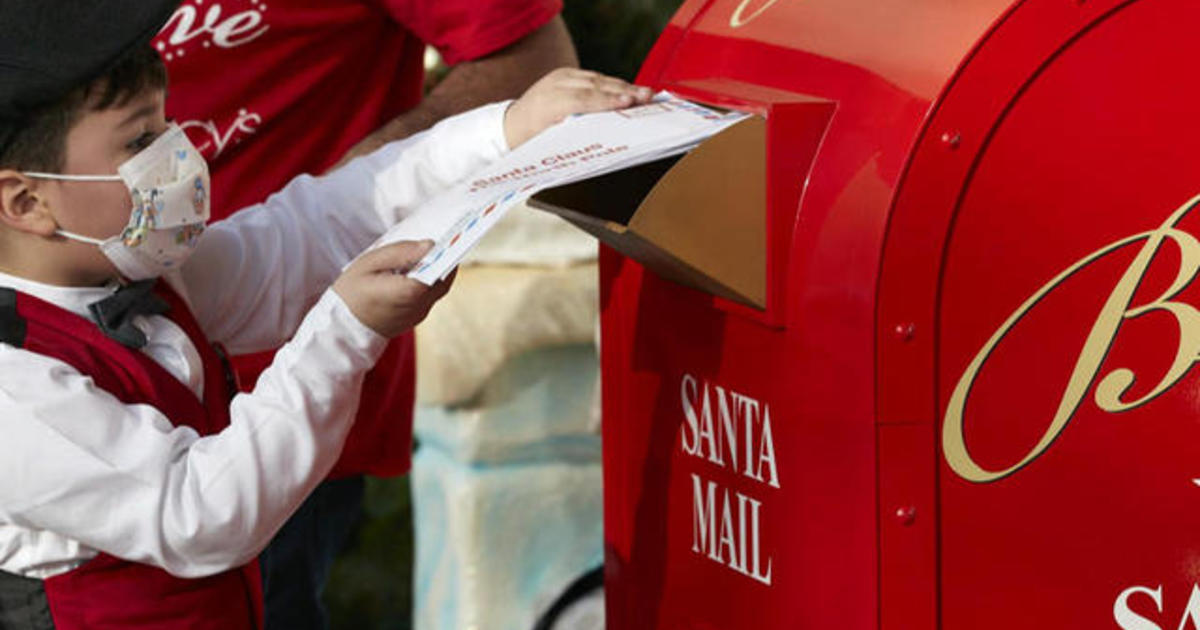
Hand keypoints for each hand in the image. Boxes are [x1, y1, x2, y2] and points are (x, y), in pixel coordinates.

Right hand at [332, 241, 454, 337]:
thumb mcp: (368, 264)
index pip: (441, 269)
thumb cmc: (350, 293)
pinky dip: (427, 282)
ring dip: (436, 270)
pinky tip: (418, 269)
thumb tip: (429, 245)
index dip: (447, 252)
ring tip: (429, 251)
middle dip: (445, 259)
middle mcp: (419, 307)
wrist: (340, 328)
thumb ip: (399, 252)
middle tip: (443, 239)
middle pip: (443, 279)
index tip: (451, 235)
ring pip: (438, 289)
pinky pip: (428, 297)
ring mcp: (418, 315)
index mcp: (409, 292)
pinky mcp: (414, 319)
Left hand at [503, 68, 652, 147]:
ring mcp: (560, 76)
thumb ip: (576, 138)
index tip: (628, 102)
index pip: (582, 99)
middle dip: (623, 91)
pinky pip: (594, 78)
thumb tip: (606, 139)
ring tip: (645, 95)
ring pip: (597, 79)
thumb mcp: (551, 145)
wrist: (510, 124)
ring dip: (623, 87)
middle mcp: (553, 85)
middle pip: (595, 86)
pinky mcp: (566, 73)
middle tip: (646, 97)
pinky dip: (613, 85)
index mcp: (547, 104)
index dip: (607, 101)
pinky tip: (630, 91)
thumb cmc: (531, 141)